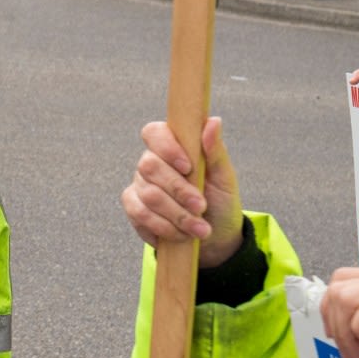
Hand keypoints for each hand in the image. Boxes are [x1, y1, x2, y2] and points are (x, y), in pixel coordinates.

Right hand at [121, 117, 244, 267]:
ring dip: (178, 214)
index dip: (166, 147)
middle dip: (179, 190)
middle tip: (201, 207)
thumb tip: (213, 121)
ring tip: (200, 228)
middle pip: (150, 166)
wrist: (215, 236)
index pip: (154, 133)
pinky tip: (182, 234)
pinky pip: (141, 214)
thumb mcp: (224, 178)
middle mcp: (151, 163)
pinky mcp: (134, 208)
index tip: (188, 167)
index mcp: (172, 147)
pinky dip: (165, 226)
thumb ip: (215, 151)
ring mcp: (139, 185)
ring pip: (149, 194)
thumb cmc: (220, 201)